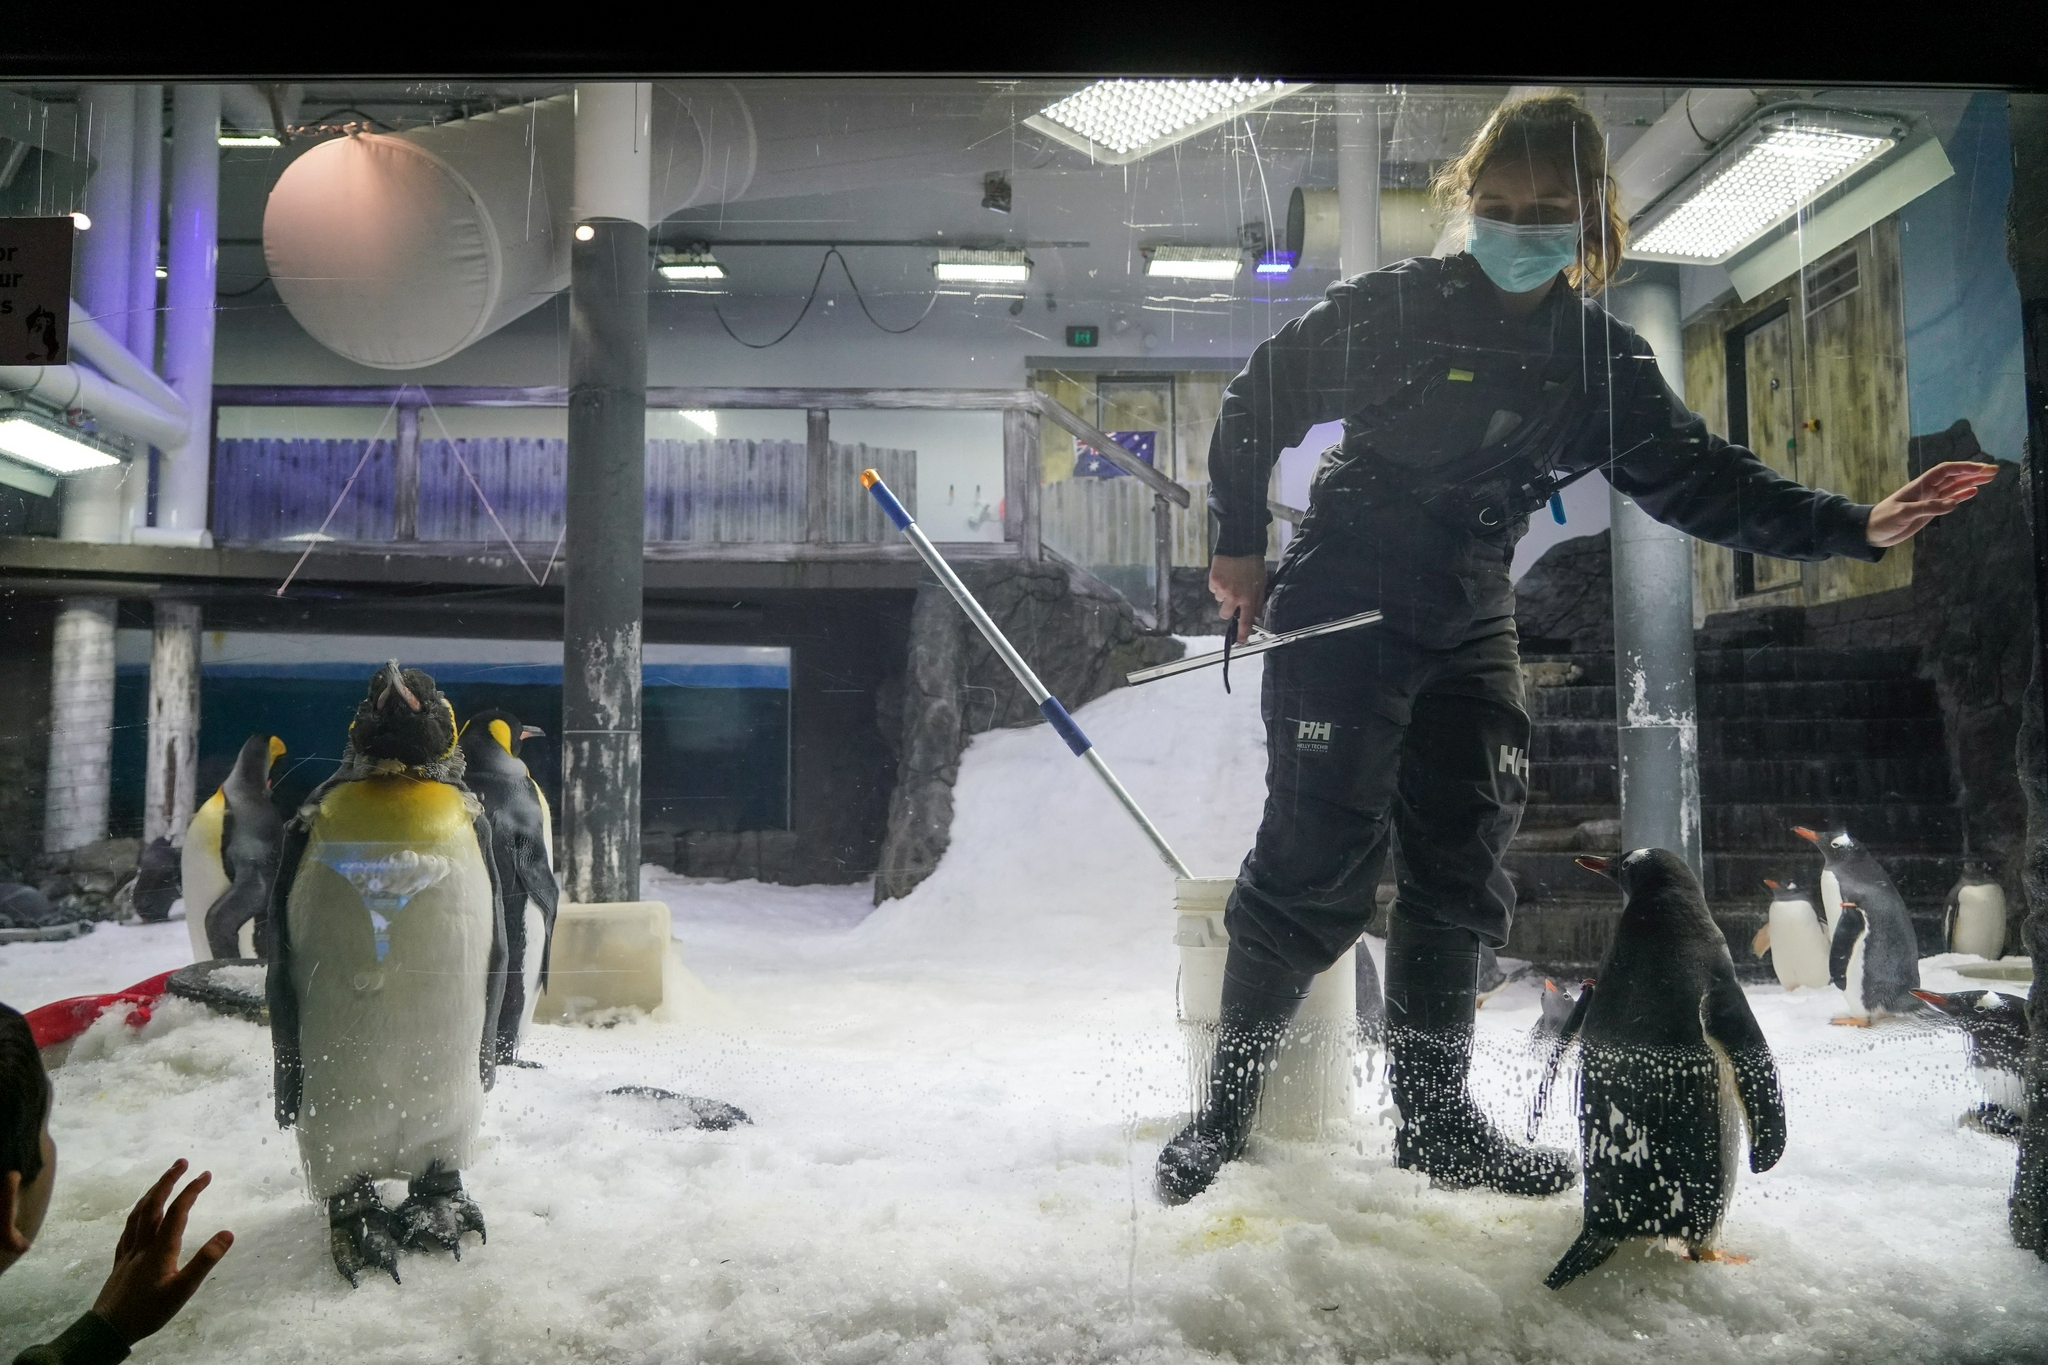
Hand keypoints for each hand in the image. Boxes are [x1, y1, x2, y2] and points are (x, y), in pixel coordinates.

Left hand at [89, 1160, 232, 1345]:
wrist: (109, 1329)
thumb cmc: (149, 1311)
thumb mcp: (182, 1290)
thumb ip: (204, 1261)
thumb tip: (228, 1233)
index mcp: (160, 1249)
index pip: (178, 1211)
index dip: (192, 1190)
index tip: (207, 1174)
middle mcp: (143, 1244)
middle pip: (154, 1205)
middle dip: (167, 1181)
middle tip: (182, 1162)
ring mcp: (128, 1252)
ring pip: (138, 1215)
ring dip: (151, 1193)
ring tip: (163, 1180)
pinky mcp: (119, 1262)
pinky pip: (127, 1230)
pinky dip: (136, 1215)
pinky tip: (139, 1216)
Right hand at [1209, 555, 1266, 643]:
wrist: (1239, 545)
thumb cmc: (1252, 563)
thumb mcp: (1261, 583)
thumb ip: (1258, 601)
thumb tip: (1256, 615)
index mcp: (1248, 598)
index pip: (1245, 621)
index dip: (1242, 633)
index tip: (1240, 641)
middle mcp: (1234, 596)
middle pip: (1225, 614)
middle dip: (1228, 609)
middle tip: (1233, 598)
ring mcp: (1221, 589)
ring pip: (1219, 600)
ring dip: (1224, 594)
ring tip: (1231, 579)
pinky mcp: (1213, 581)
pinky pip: (1213, 589)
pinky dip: (1218, 585)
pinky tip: (1225, 575)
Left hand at [1864, 461, 1998, 547]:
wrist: (1873, 532)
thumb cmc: (1884, 519)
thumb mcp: (1904, 513)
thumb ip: (1928, 508)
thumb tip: (1953, 503)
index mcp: (1920, 485)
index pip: (1946, 471)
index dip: (1964, 468)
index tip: (1982, 469)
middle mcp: (1928, 489)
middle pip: (1954, 476)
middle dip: (1974, 472)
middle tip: (1994, 470)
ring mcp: (1930, 499)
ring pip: (1955, 487)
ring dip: (1972, 481)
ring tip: (1990, 478)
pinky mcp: (1930, 510)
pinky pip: (1949, 500)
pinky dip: (1962, 495)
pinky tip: (1973, 491)